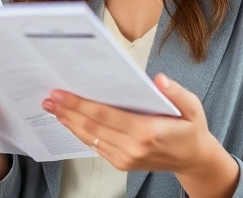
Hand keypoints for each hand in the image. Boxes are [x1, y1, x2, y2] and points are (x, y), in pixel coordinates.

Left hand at [43, 73, 213, 173]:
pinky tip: (70, 122)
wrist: (193, 159)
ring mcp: (126, 158)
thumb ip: (176, 93)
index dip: (80, 105)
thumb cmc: (190, 130)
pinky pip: (96, 146)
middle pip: (92, 127)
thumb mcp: (192, 107)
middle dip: (67, 111)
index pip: (105, 116)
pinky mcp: (122, 162)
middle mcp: (133, 147)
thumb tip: (159, 80)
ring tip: (53, 109)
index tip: (62, 94)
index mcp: (147, 131)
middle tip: (50, 98)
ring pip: (90, 139)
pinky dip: (80, 134)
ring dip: (69, 123)